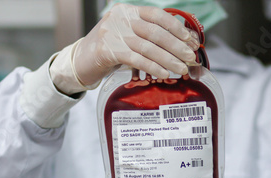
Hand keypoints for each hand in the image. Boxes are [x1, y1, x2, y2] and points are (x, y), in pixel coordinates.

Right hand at [74, 3, 198, 86]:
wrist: (79, 62)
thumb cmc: (108, 50)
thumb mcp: (127, 37)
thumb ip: (147, 36)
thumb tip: (180, 44)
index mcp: (128, 11)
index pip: (157, 15)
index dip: (176, 28)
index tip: (190, 40)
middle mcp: (120, 18)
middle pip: (155, 32)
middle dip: (176, 46)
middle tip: (190, 57)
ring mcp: (112, 33)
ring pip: (147, 47)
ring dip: (168, 59)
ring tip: (181, 69)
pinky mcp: (106, 50)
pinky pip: (135, 59)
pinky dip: (152, 67)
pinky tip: (163, 73)